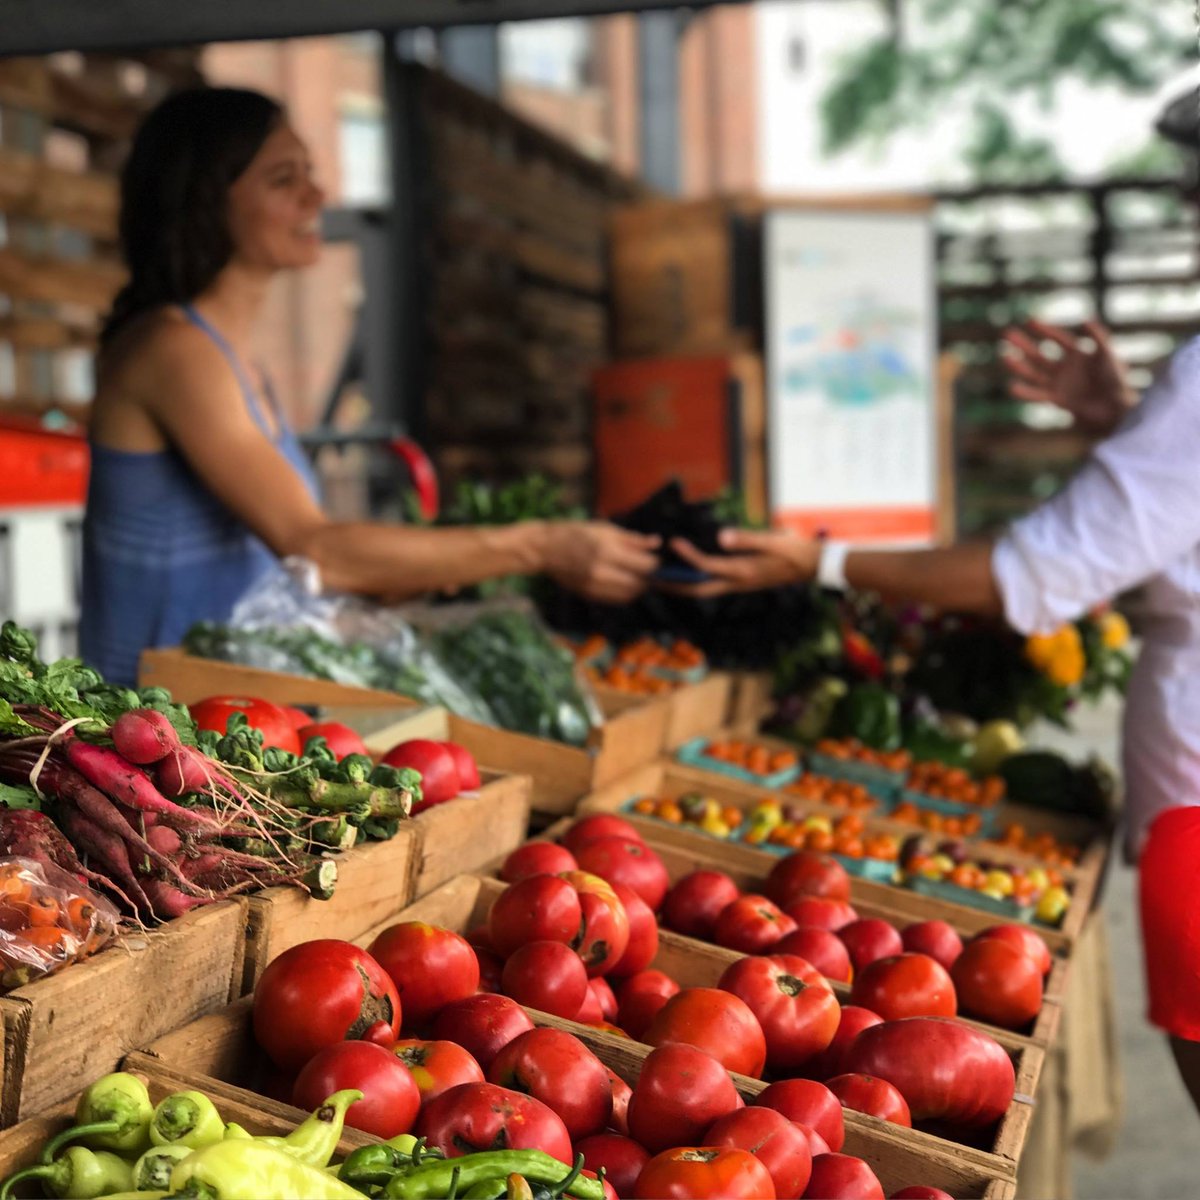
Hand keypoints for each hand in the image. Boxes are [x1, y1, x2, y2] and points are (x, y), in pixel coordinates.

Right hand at [541, 521, 659, 603]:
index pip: (644, 566)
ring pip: (629, 595)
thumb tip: (657, 543)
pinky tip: (624, 582)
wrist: (546, 550)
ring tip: (637, 576)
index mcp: (607, 551)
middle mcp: (601, 572)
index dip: (655, 564)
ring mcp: (594, 587)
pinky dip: (625, 593)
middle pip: (639, 583)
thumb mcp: (605, 529)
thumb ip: (632, 539)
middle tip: (649, 569)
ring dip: (638, 587)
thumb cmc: (576, 533)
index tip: (656, 559)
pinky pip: (615, 600)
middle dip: (649, 578)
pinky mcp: (589, 595)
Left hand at [663, 528, 820, 597]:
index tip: (673, 543)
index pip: (707, 566)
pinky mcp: (742, 582)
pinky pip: (713, 584)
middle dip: (675, 585)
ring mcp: (740, 584)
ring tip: (663, 578)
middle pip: (698, 588)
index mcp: (743, 571)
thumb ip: (746, 538)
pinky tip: (688, 573)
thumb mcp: (772, 540)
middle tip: (652, 578)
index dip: (688, 556)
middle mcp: (738, 582)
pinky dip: (697, 580)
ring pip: (704, 589)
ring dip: (683, 585)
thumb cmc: (794, 550)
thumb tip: (721, 536)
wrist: (813, 566)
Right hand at [1001, 319, 1134, 435]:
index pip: (1058, 339)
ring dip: (1019, 365)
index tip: (1029, 321)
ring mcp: (1059, 384)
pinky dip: (1024, 392)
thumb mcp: (1108, 355)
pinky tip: (1011, 387)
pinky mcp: (1056, 399)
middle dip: (1024, 344)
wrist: (1117, 409)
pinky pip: (1037, 394)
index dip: (1044, 330)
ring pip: (1034, 373)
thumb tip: (1084, 320)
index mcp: (1079, 355)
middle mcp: (1066, 368)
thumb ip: (1098, 337)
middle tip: (1007, 334)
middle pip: (1040, 354)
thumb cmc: (1116, 380)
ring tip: (1003, 356)